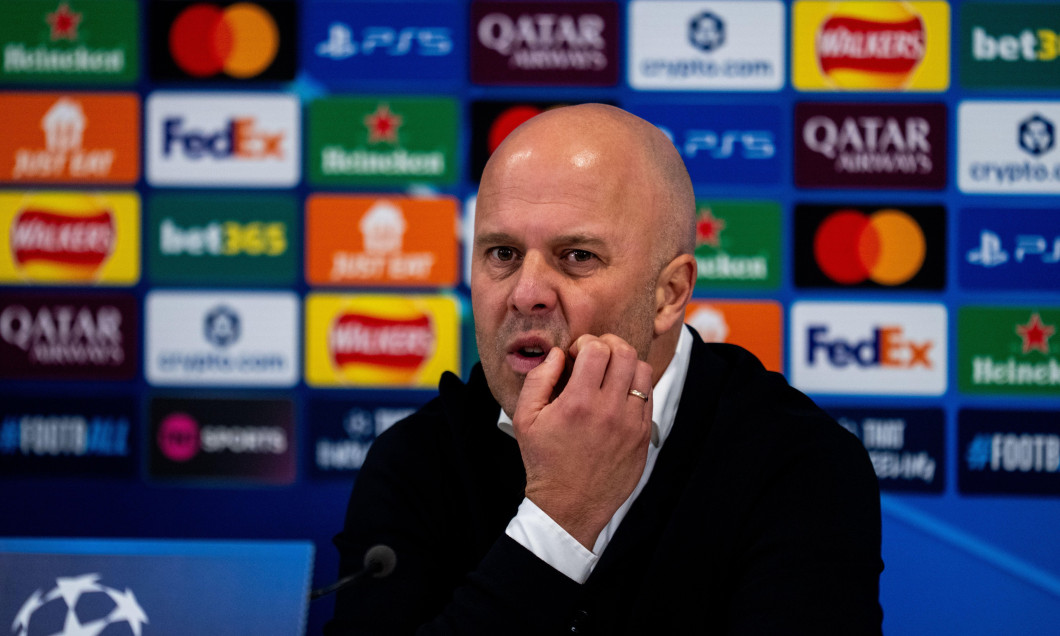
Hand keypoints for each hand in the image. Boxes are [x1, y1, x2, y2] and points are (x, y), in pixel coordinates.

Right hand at [512, 333, 653, 549]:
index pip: (597, 349)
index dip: (585, 343)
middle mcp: (610, 410)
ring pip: (642, 371)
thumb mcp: (524, 419)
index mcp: (579, 403)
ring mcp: (631, 424)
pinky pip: (648, 397)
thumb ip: (539, 379)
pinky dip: (634, 388)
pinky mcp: (643, 436)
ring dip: (626, 365)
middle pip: (625, 353)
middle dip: (608, 345)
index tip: (576, 355)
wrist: (569, 506)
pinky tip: (618, 397)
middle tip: (595, 356)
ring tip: (610, 374)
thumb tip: (557, 353)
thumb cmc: (545, 462)